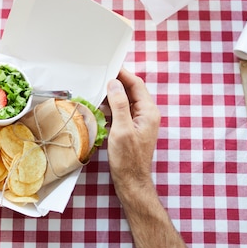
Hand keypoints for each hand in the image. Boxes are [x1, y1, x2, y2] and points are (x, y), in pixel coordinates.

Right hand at [106, 68, 159, 194]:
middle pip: (132, 90)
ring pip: (126, 101)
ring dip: (113, 95)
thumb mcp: (121, 129)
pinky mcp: (132, 128)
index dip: (123, 74)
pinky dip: (112, 107)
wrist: (131, 181)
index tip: (108, 66)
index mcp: (148, 111)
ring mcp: (140, 122)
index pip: (136, 84)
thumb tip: (114, 83)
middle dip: (117, 82)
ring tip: (97, 90)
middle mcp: (147, 114)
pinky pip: (122, 111)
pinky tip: (100, 108)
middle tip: (100, 76)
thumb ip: (119, 104)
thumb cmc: (127, 159)